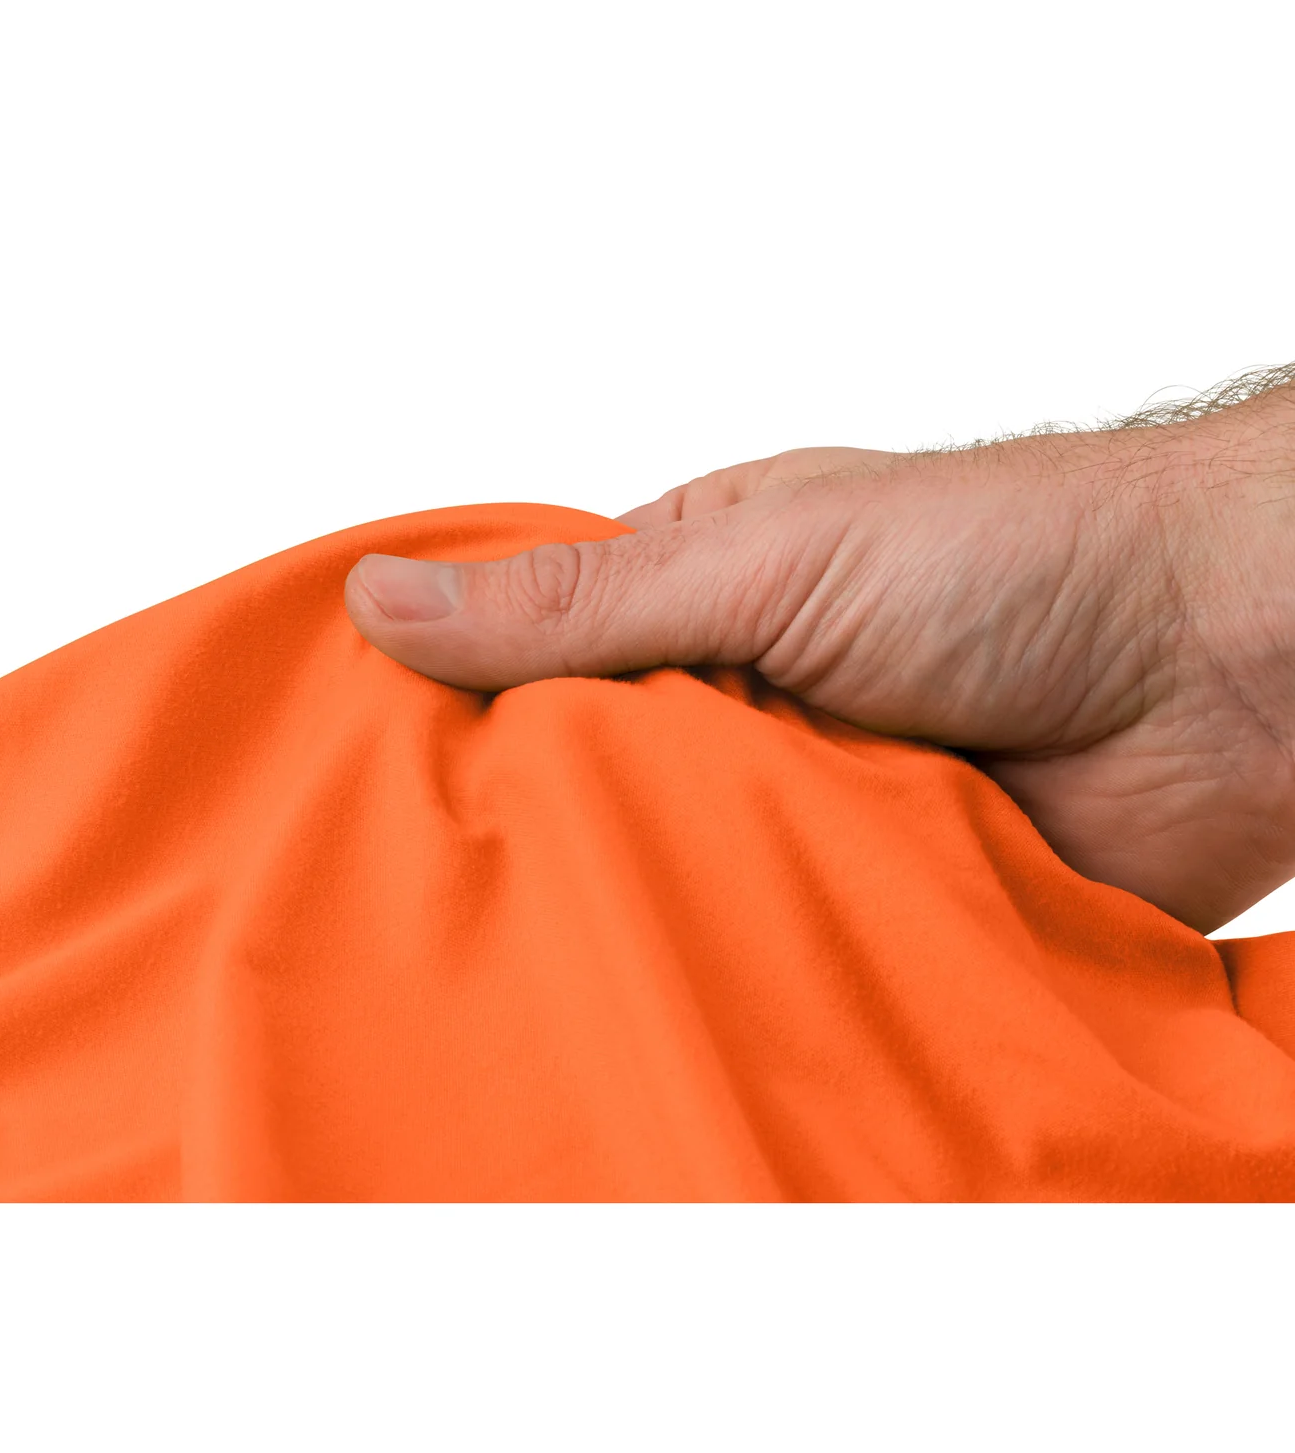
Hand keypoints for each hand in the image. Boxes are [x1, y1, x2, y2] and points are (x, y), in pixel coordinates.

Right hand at [344, 395, 1294, 932]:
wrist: (1222, 662)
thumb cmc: (1006, 557)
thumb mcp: (764, 556)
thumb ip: (583, 603)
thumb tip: (384, 598)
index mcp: (699, 600)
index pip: (534, 665)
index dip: (453, 722)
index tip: (357, 792)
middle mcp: (740, 707)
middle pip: (597, 787)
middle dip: (545, 838)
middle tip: (426, 920)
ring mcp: (805, 807)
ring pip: (681, 877)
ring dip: (649, 908)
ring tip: (527, 980)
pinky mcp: (874, 897)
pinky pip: (778, 948)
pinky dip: (741, 969)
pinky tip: (670, 1009)